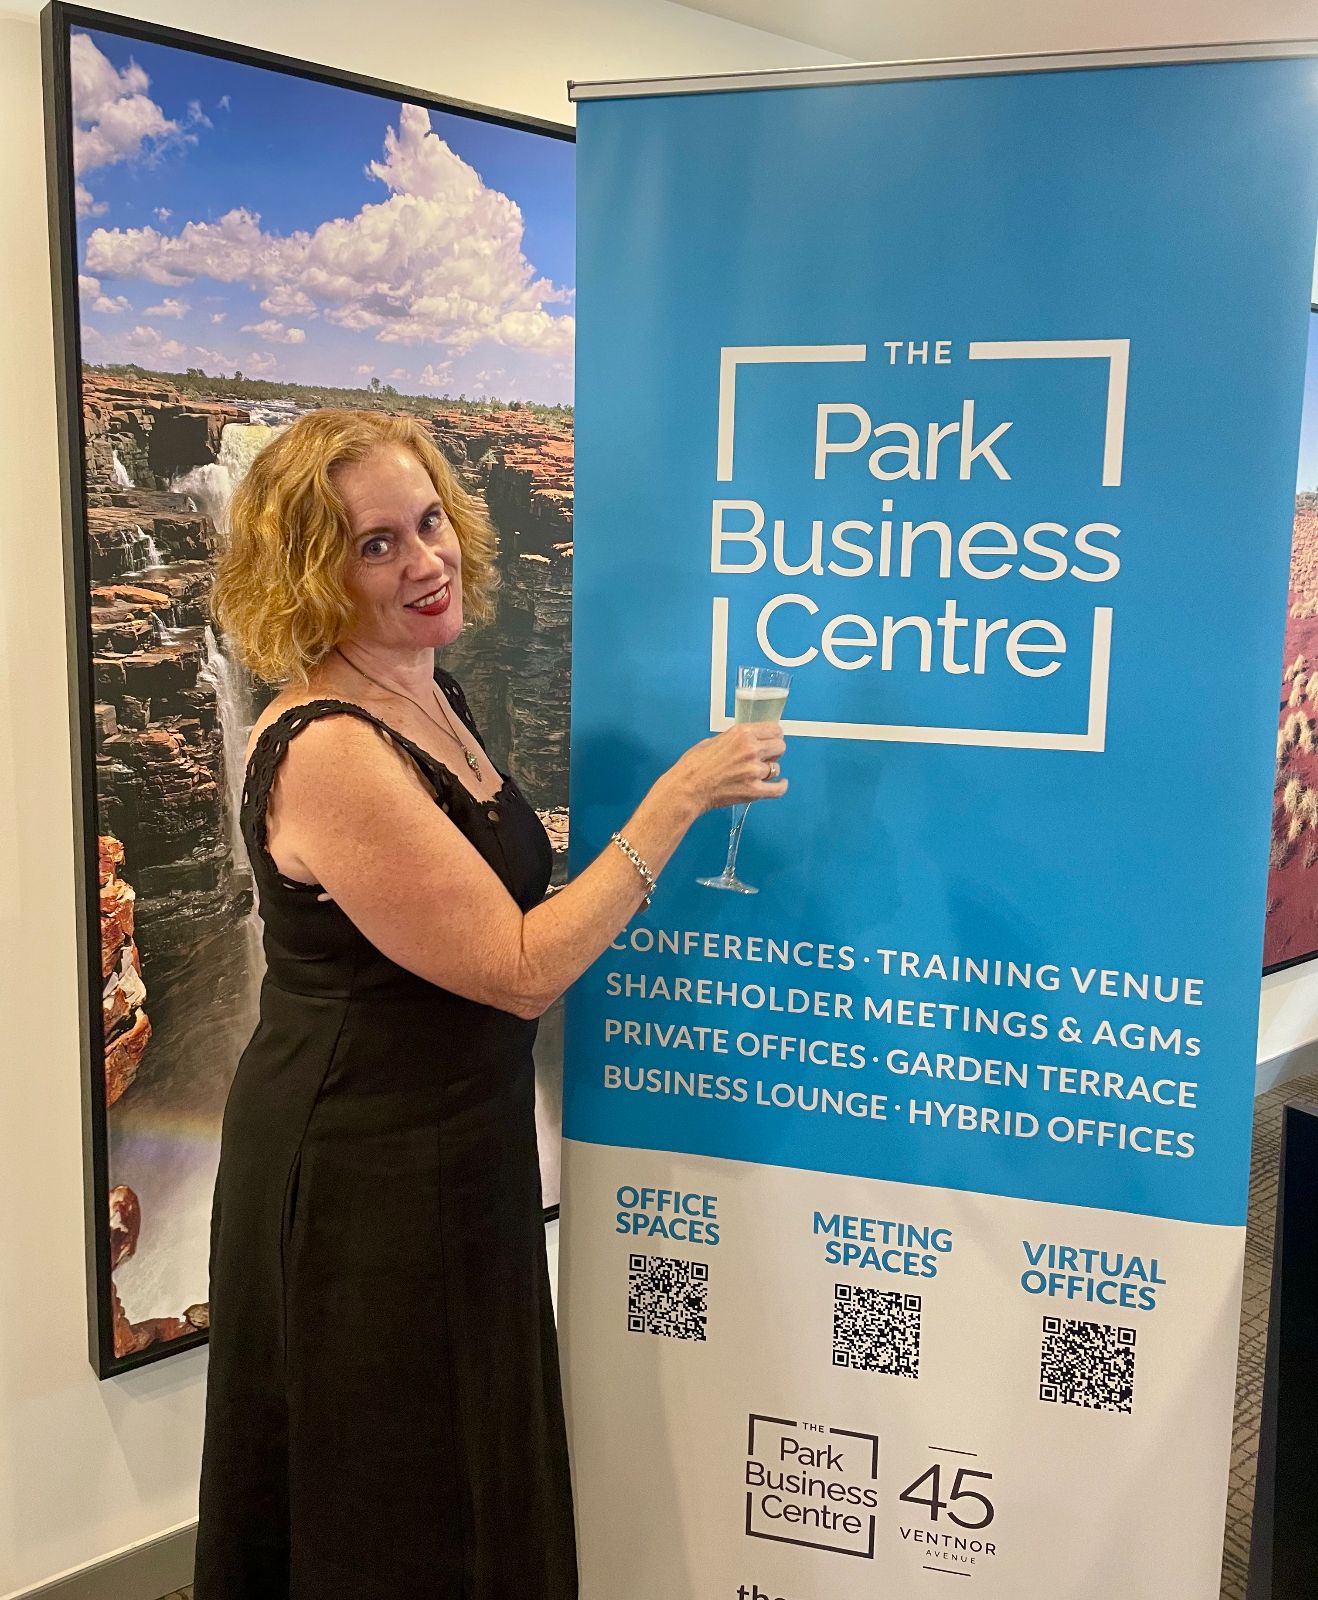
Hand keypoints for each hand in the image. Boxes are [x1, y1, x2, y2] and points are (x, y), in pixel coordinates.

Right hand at [665, 723, 787, 815]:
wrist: (687, 788)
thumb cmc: (693, 766)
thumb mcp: (713, 740)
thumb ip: (735, 740)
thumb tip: (746, 742)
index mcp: (741, 733)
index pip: (775, 730)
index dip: (774, 736)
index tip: (772, 740)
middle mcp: (750, 749)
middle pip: (780, 747)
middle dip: (774, 752)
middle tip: (766, 757)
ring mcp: (753, 771)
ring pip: (777, 768)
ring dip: (769, 770)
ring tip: (758, 773)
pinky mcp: (753, 791)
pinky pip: (778, 789)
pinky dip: (780, 787)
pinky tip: (780, 784)